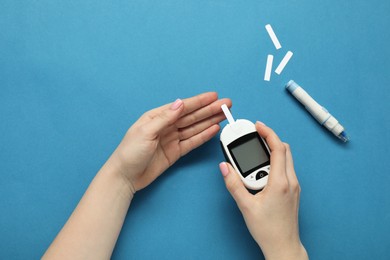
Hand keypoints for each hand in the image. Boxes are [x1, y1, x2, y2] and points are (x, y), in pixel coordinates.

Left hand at [112, 92, 230, 191]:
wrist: (125, 176)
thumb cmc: (129, 152)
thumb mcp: (145, 132)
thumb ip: (164, 118)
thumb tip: (180, 103)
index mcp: (157, 117)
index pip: (183, 106)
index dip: (199, 101)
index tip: (214, 96)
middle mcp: (166, 126)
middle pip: (192, 116)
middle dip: (210, 109)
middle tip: (226, 104)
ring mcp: (172, 139)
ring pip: (195, 127)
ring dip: (210, 121)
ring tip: (224, 115)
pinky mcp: (175, 152)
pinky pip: (192, 141)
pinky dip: (203, 136)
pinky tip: (213, 129)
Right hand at [219, 122, 307, 259]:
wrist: (283, 246)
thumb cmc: (268, 229)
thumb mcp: (246, 206)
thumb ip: (234, 184)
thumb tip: (225, 167)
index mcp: (281, 182)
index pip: (278, 148)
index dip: (268, 133)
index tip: (258, 126)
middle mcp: (291, 181)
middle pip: (284, 150)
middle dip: (269, 140)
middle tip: (254, 137)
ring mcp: (294, 186)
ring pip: (286, 159)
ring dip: (271, 153)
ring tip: (253, 159)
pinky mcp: (293, 191)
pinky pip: (285, 170)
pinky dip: (274, 164)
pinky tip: (260, 173)